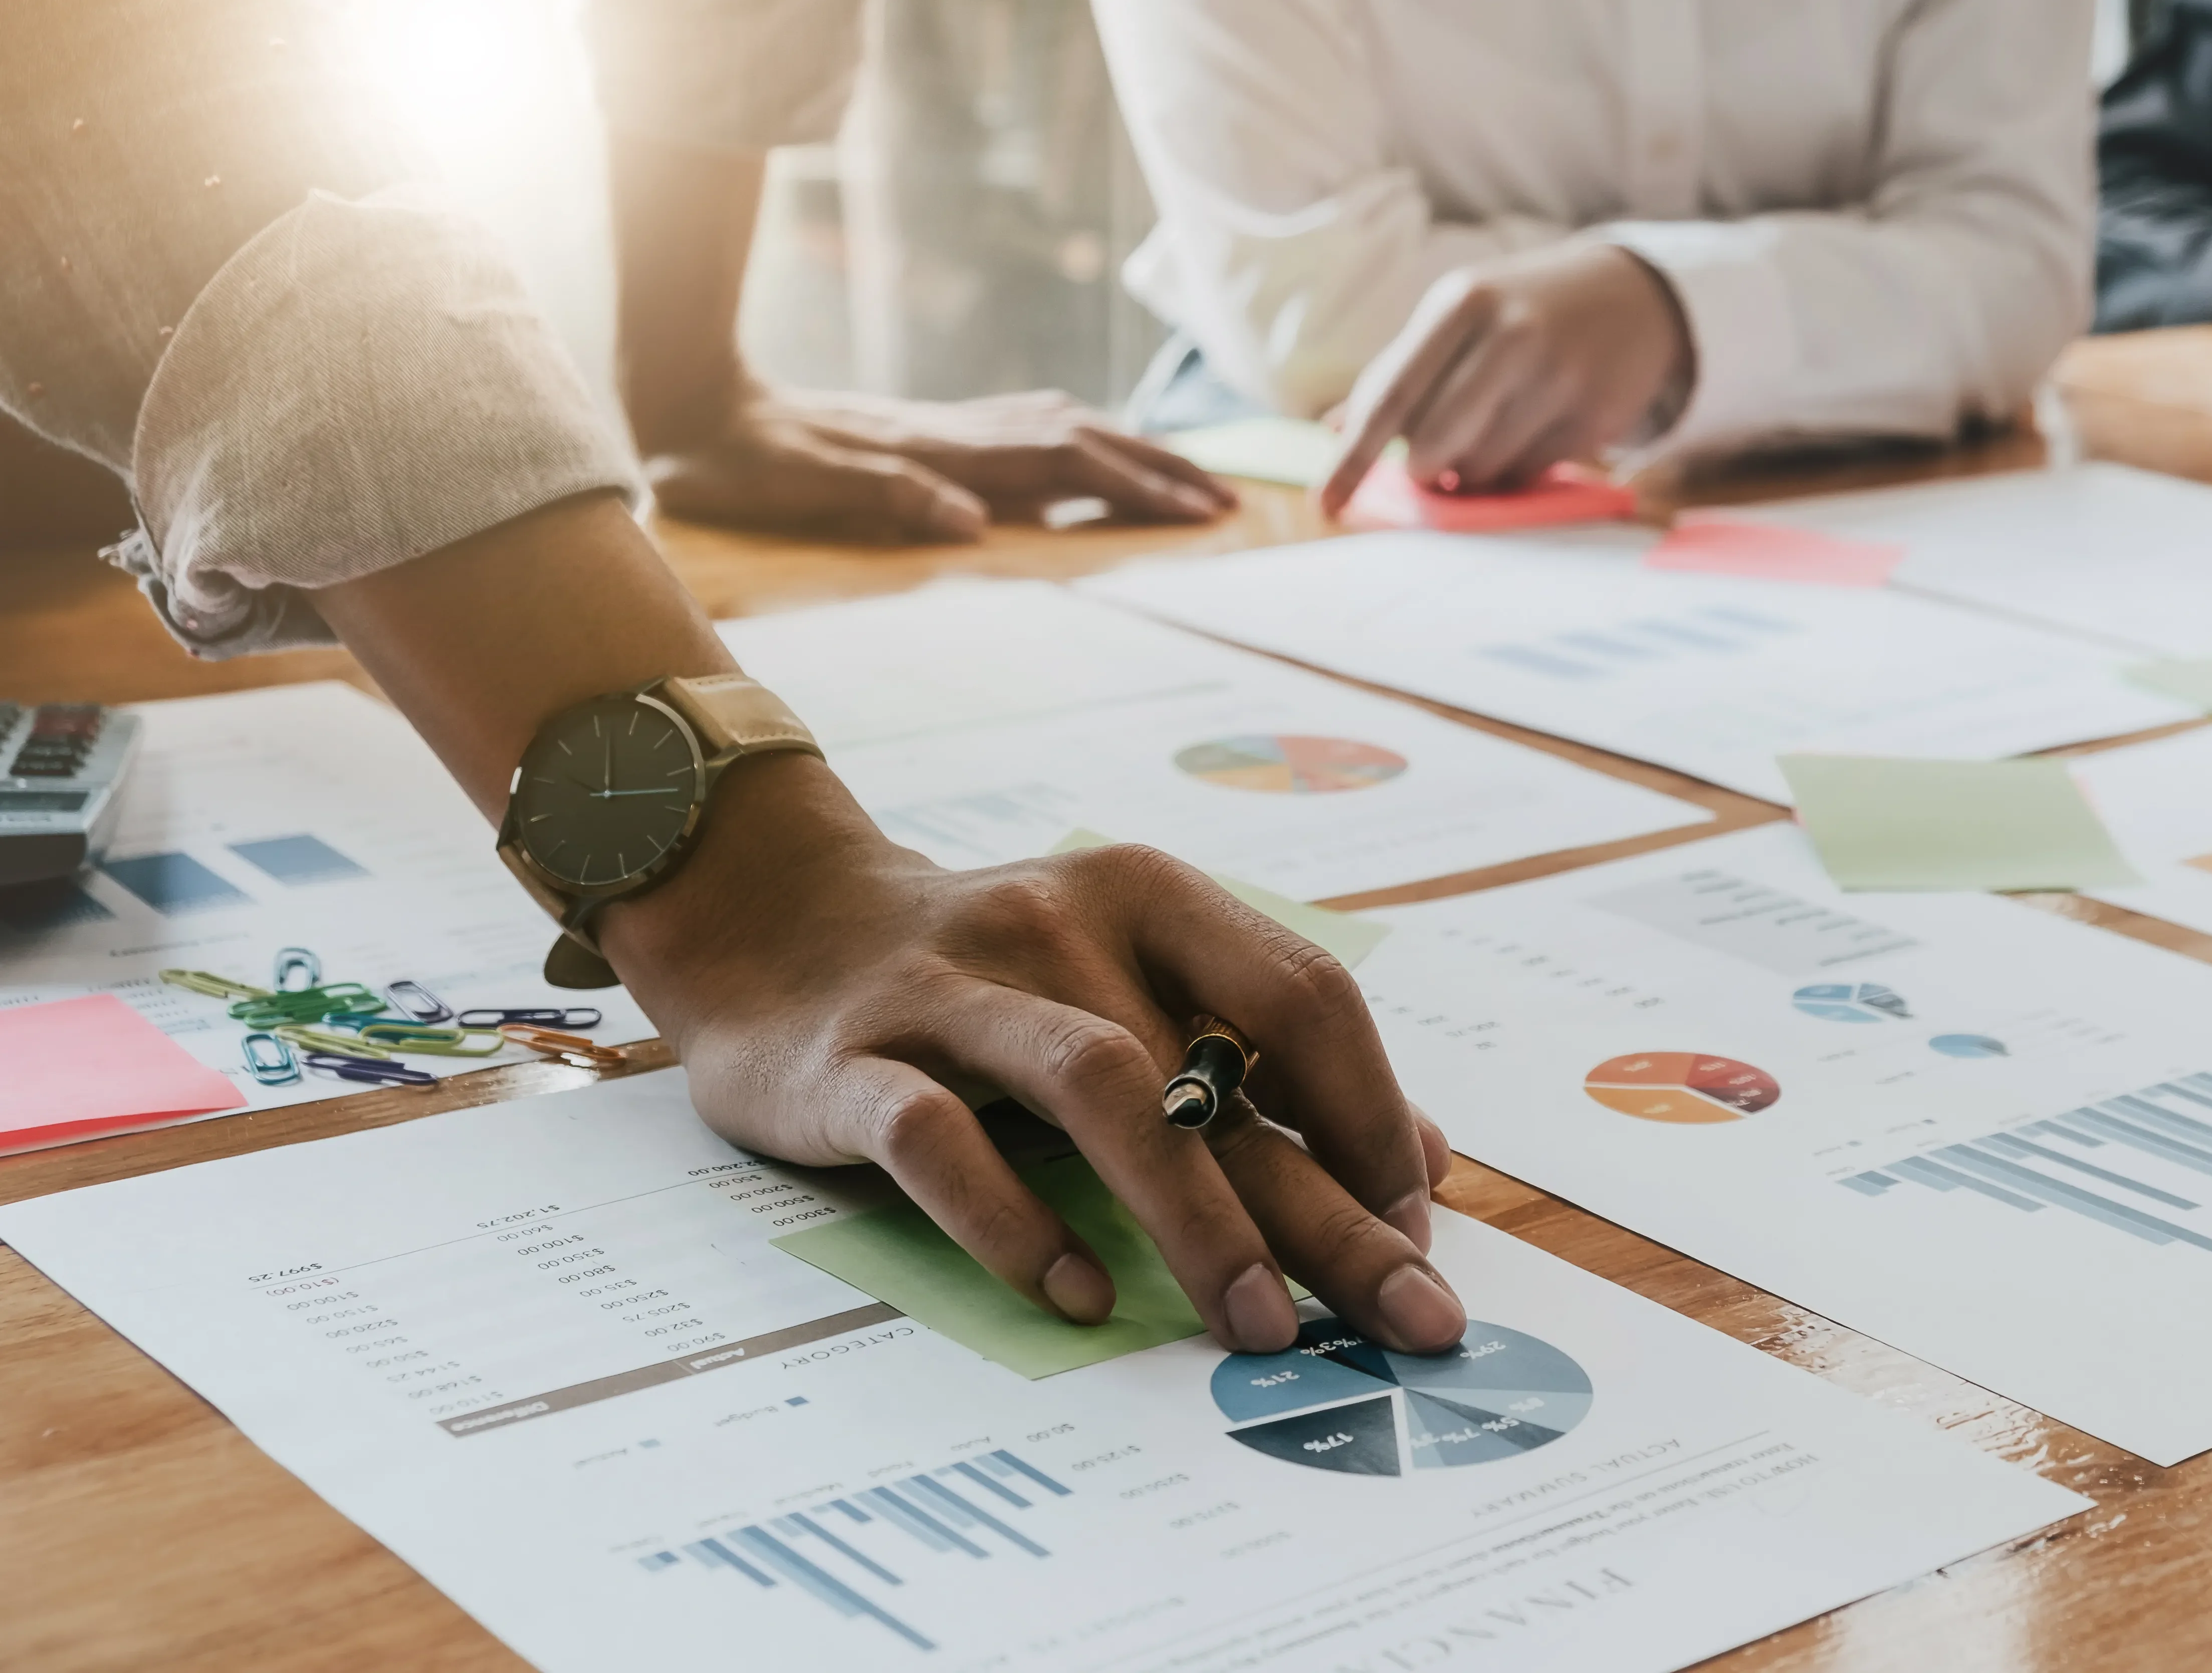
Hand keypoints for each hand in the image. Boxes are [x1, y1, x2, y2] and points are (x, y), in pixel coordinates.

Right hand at [600, 754, 1467, 1355]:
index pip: (1301, 998)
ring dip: (1195, 1217)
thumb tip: (1424, 1163)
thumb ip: (1266, 1057)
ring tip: (1261, 1326)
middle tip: (1410, 1317)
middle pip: (1221, 1073)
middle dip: (1330, 1208)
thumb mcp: (1133, 975)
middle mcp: (1060, 924)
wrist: (775, 917)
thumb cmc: (995, 976)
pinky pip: (941, 1140)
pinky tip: (1082, 1295)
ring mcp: (952, 987)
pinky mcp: (852, 1060)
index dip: (1373, 1114)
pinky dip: (1017, 1220)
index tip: (1415, 1227)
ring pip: (1099, 1091)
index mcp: (1148, 898)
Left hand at [646, 384, 1236, 543]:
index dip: (1139, 489)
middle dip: (1161, 471)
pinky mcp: (930, 426)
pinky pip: (1034, 429)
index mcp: (940, 454)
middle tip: (1229, 505)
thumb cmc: (738, 460)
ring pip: (1066, 428)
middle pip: (1085, 441)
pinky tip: (1095, 450)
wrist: (688, 394)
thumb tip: (974, 526)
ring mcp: (946, 424)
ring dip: (1132, 452)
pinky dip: (1085, 439)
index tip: (1202, 515)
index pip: (1065, 467)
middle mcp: (955, 432)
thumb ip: (888, 498)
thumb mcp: (800, 488)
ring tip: (1187, 480)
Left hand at [1321, 241, 1694, 513]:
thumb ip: (1397, 372)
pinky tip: (1529, 432)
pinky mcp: (1594, 415)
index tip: (1324, 505)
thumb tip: (1333, 430)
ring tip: (1489, 434)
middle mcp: (1512, 334)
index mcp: (1462, 303)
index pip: (1391, 396)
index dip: (1353, 458)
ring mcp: (1559, 375)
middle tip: (1434, 462)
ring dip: (1471, 471)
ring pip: (1481, 468)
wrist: (1630, 296)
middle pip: (1433, 444)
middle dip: (1424, 469)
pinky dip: (1515, 469)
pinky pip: (1528, 475)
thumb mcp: (1457, 318)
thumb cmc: (1520, 312)